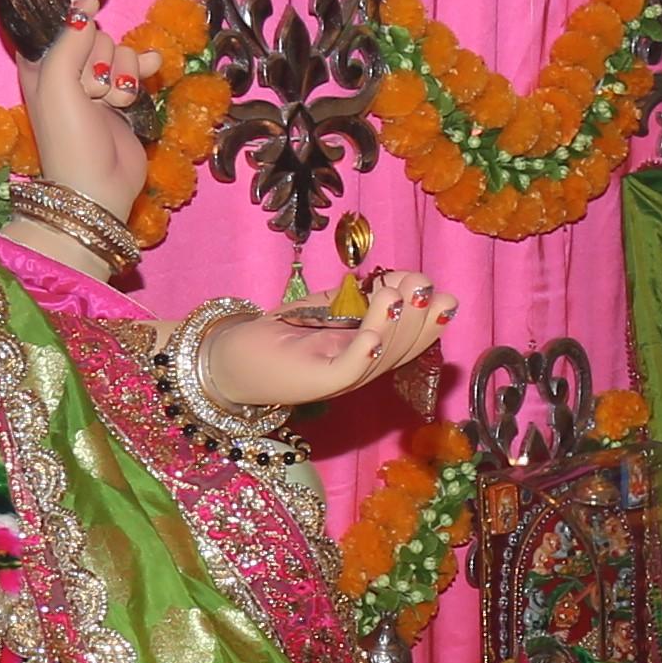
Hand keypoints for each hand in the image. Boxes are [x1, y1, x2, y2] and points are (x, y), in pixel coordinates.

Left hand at [15, 16, 156, 224]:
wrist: (98, 186)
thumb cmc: (68, 137)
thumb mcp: (57, 83)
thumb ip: (69, 40)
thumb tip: (87, 6)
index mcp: (39, 65)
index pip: (58, 24)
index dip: (74, 26)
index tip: (86, 28)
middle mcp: (66, 71)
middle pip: (94, 36)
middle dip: (101, 59)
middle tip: (93, 92)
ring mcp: (95, 84)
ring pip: (118, 50)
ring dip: (122, 73)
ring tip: (113, 101)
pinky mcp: (121, 96)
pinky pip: (135, 66)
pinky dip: (141, 70)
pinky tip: (150, 70)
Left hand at [252, 265, 449, 404]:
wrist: (229, 360)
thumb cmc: (280, 332)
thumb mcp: (328, 308)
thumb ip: (359, 297)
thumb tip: (396, 280)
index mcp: (370, 352)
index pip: (413, 339)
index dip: (429, 315)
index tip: (432, 287)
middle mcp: (362, 369)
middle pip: (404, 349)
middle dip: (418, 315)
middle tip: (421, 284)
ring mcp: (340, 379)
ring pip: (382, 358)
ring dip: (394, 325)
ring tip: (395, 293)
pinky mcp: (316, 382)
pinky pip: (349, 371)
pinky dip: (363, 353)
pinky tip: (372, 336)